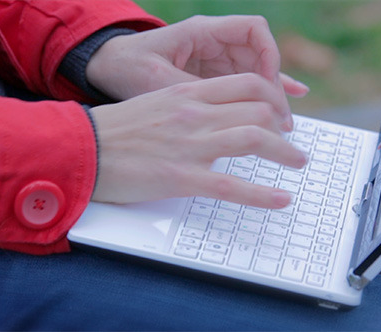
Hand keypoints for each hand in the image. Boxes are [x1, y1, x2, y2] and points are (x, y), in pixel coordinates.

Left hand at [86, 15, 308, 129]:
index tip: (269, 86)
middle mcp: (213, 43)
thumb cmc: (127, 68)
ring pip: (254, 74)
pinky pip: (243, 84)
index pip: (253, 30)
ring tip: (284, 125)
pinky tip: (286, 106)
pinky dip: (262, 96)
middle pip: (259, 56)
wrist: (107, 69)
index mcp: (202, 32)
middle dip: (273, 86)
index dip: (268, 54)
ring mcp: (213, 60)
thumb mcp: (157, 82)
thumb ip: (193, 92)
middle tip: (281, 120)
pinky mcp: (210, 78)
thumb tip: (227, 114)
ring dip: (270, 98)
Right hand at [90, 74, 306, 208]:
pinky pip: (232, 185)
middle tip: (291, 140)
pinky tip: (281, 198)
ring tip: (298, 162)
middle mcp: (194, 113)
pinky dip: (262, 194)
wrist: (82, 148)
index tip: (280, 114)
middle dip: (284, 125)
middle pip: (258, 109)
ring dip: (285, 152)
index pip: (248, 84)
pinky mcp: (181, 177)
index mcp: (187, 92)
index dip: (274, 97)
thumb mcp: (156, 102)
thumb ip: (189, 105)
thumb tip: (216, 114)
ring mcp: (190, 145)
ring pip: (254, 138)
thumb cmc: (115, 130)